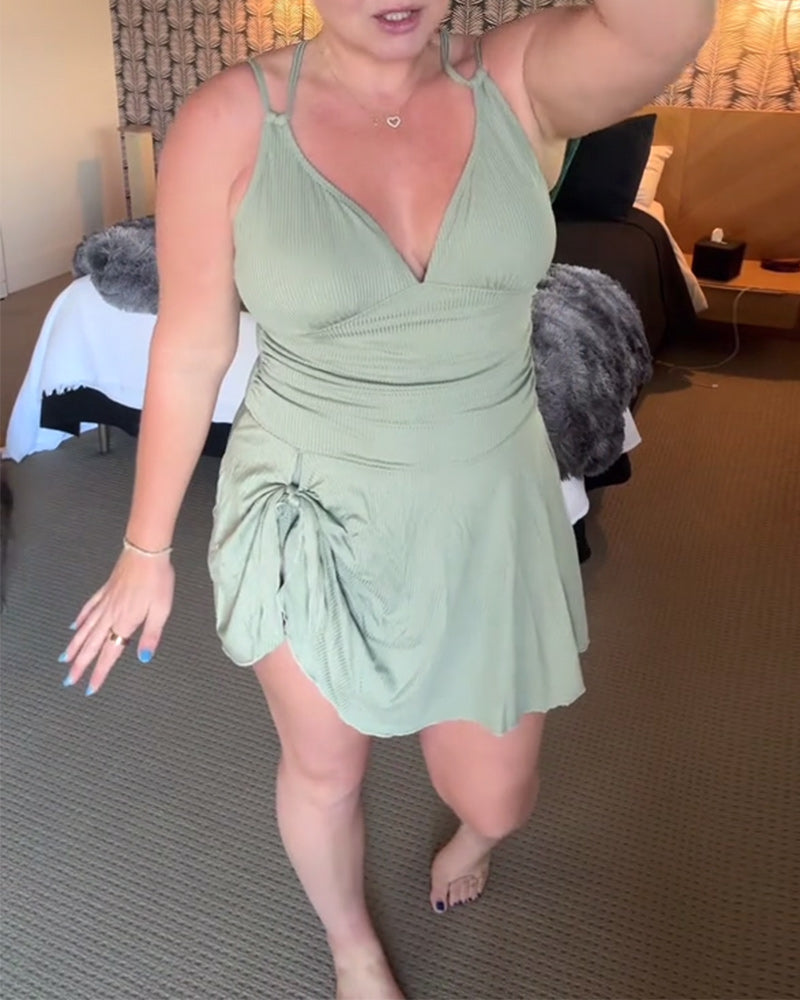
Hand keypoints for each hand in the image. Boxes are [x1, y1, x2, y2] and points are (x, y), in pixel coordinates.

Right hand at [60, 548, 174, 695]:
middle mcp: (110, 615)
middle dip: (80, 664)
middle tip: (69, 680)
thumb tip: (144, 658)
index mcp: (125, 622)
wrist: (146, 552)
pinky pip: (88, 609)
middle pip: (91, 644)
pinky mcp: (105, 590)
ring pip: (85, 628)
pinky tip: (73, 627)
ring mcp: (105, 602)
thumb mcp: (161, 610)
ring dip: (74, 646)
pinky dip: (79, 620)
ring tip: (64, 659)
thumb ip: (152, 635)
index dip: (100, 672)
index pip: (109, 653)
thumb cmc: (157, 580)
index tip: (90, 687)